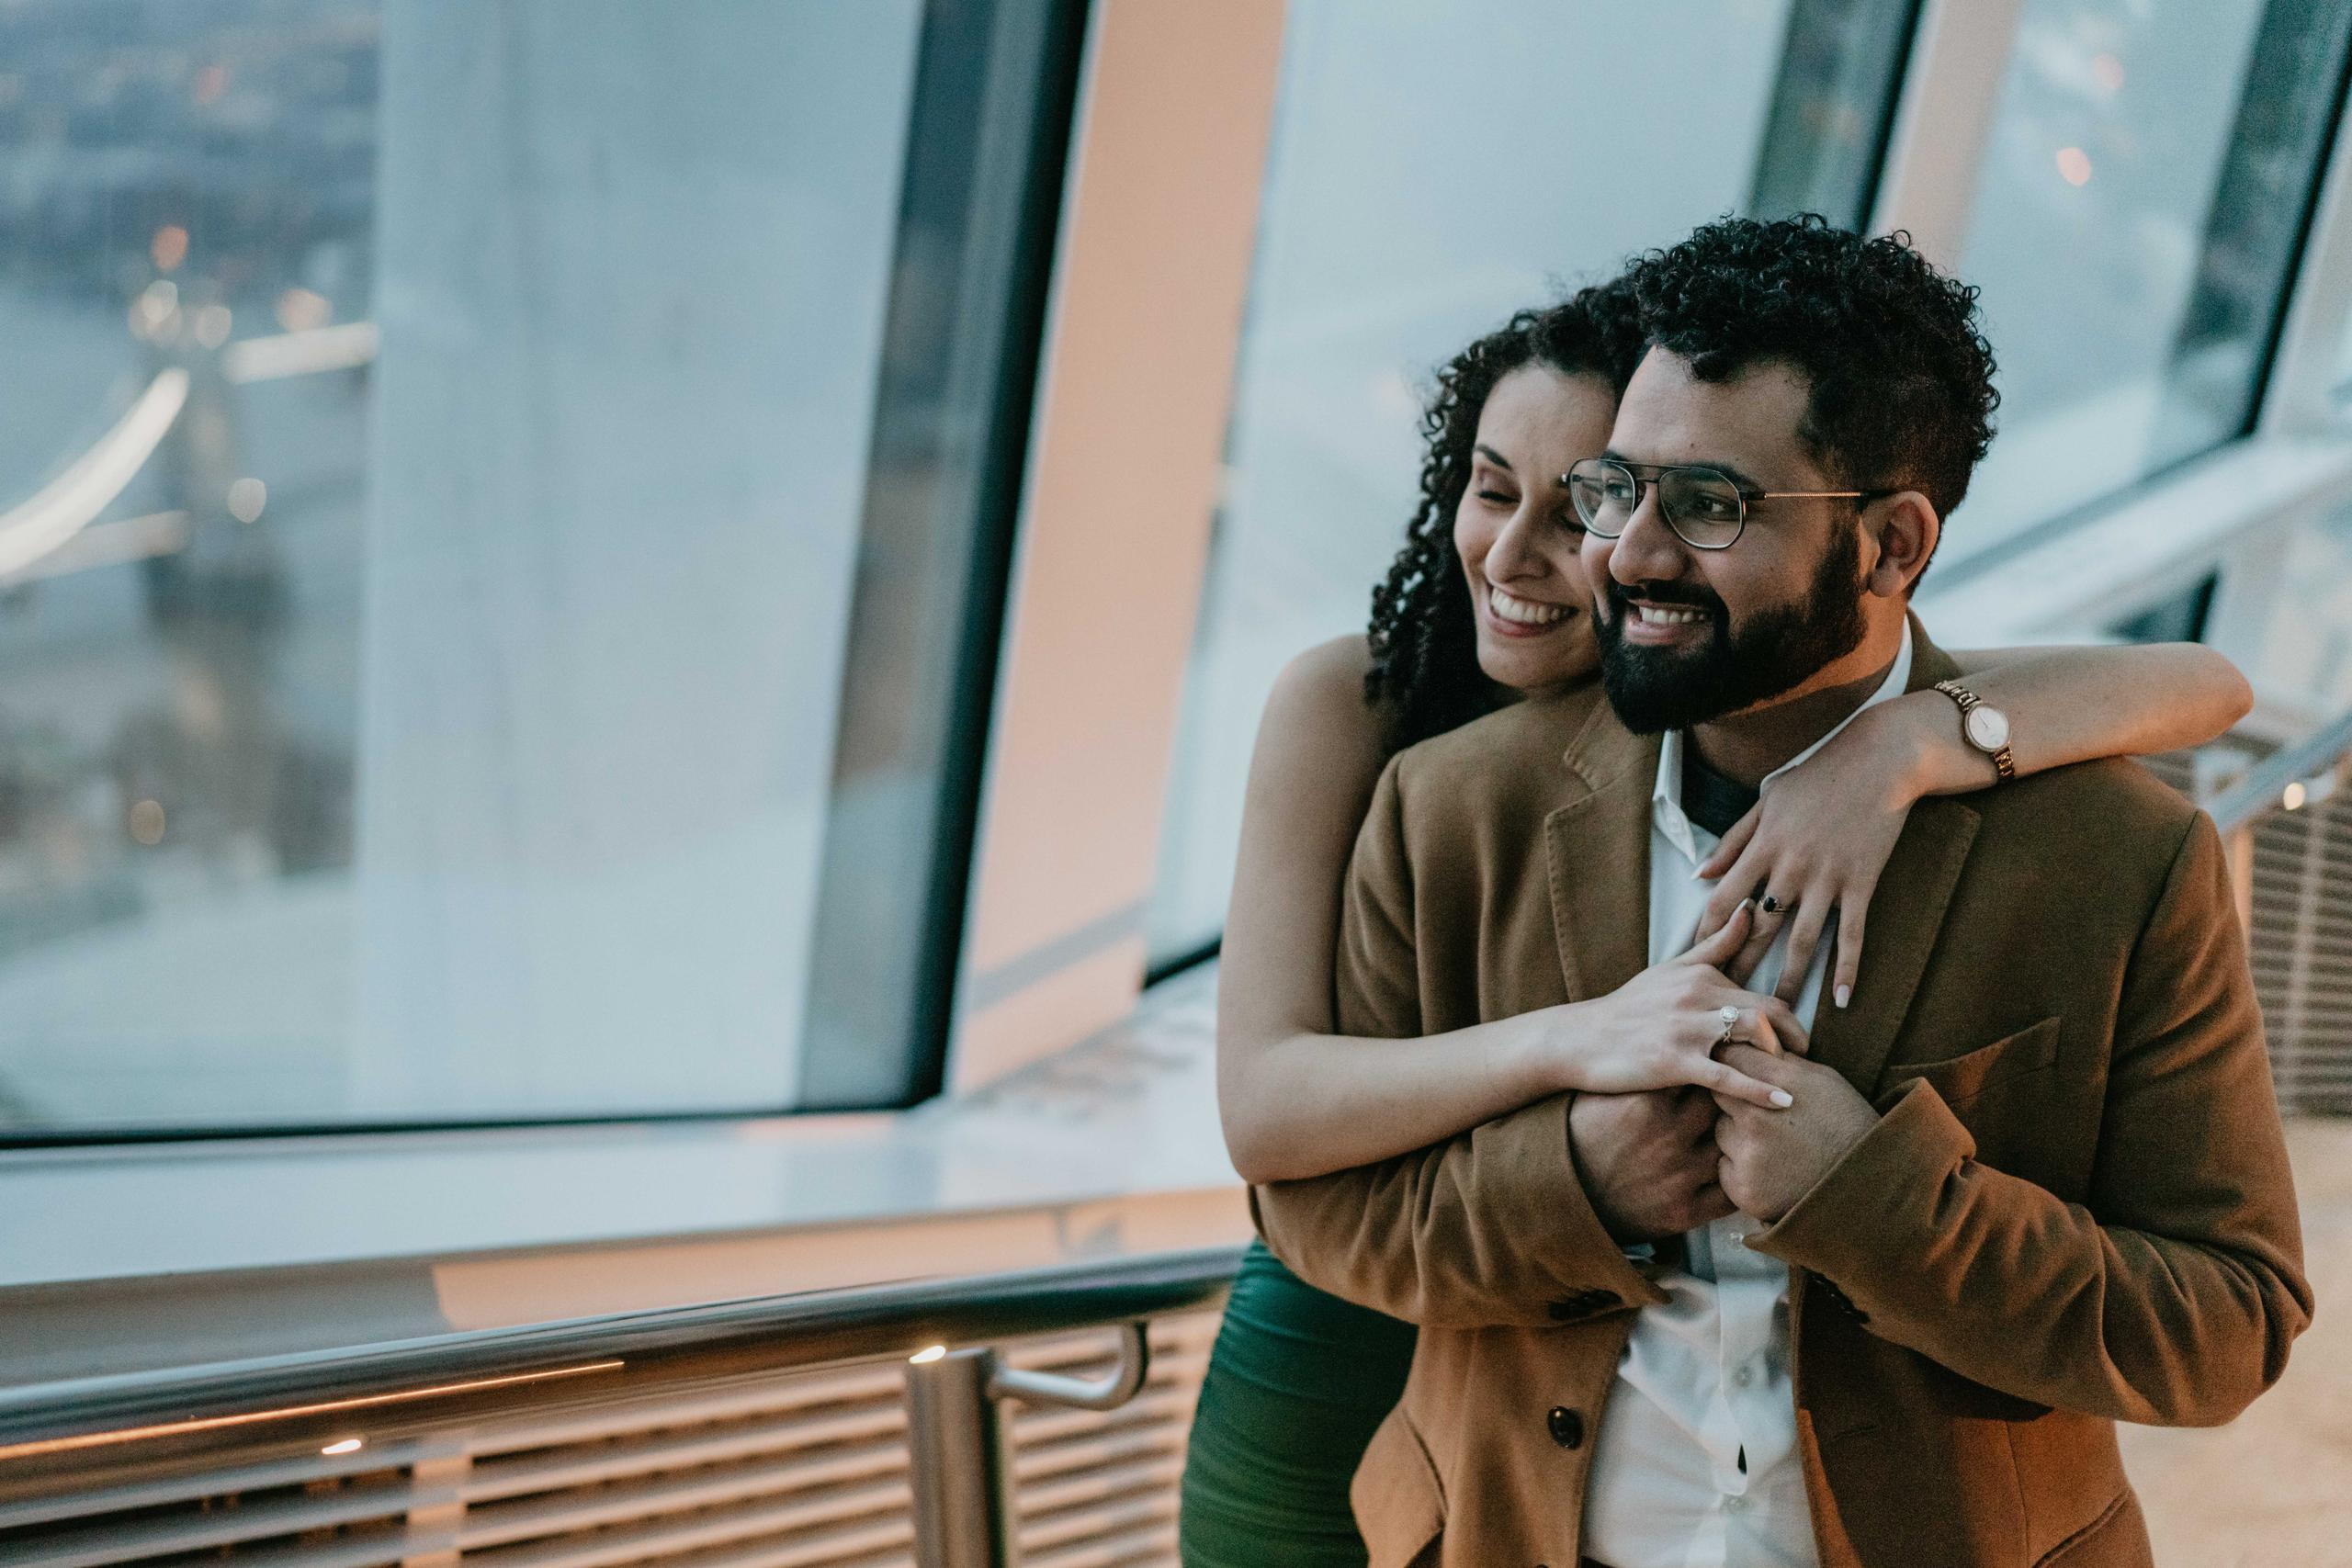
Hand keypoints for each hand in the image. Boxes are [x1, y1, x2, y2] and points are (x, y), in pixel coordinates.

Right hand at [1535, 904, 1809, 1109]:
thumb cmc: (1627, 1009)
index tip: (1800, 1041)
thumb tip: (1751, 906)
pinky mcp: (1675, 1061)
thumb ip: (1715, 944)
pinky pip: (1728, 1077)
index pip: (1765, 996)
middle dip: (1797, 1038)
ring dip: (1784, 1059)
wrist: (1579, 1039)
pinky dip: (1760, 1092)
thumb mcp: (1671, 970)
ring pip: (1754, 1035)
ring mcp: (1686, 1029)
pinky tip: (1784, 1104)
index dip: (1792, 1021)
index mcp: (1702, 977)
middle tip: (1808, 1061)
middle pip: (1769, 1012)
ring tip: (1801, 1081)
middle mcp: (1698, 996)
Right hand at [1570, 1087, 1733, 1241]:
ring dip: (1732, 1142)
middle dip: (1725, 1104)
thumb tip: (1678, 1050)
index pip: (1701, 1074)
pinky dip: (1734, 1183)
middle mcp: (1667, 1137)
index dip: (1709, 1073)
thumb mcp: (1605, 1094)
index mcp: (1647, 1102)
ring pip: (1731, 1149)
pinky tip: (1728, 1172)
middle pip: (1722, 1108)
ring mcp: (1678, 1176)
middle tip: (1726, 1102)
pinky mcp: (1684, 1212)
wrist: (1560, 1192)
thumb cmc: (1582, 1134)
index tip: (1711, 1074)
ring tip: (1728, 1136)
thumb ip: (1646, 1073)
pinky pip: (1729, 1195)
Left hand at [1691, 700, 1924, 1007]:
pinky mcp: (1862, 883)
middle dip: (1739, 969)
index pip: (1723, 901)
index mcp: (1762, 846)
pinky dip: (1847, 969)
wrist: (1880, 759)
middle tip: (1726, 1003)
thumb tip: (1700, 874)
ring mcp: (1827, 878)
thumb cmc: (1819, 774)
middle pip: (1757, 930)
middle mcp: (1789, 867)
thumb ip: (1733, 840)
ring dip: (1789, 981)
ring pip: (1802, 941)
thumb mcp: (1767, 800)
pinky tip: (1843, 1002)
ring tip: (1778, 1015)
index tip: (1694, 963)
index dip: (1706, 935)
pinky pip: (1853, 934)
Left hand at [1708, 1045, 1881, 1222]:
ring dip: (1737, 1136)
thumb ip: (1782, 1062)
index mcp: (1778, 1083)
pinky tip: (1772, 1171)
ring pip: (1720, 1131)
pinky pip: (1724, 1167)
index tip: (1740, 1070)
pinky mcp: (1742, 1187)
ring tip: (1775, 1146)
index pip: (1729, 1056)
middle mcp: (1756, 1116)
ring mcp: (1747, 1154)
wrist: (1867, 1185)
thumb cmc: (1847, 1125)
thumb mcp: (1824, 1080)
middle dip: (1735, 1100)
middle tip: (1763, 1114)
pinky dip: (1741, 1169)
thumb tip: (1753, 1041)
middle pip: (1717, 1093)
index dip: (1734, 1062)